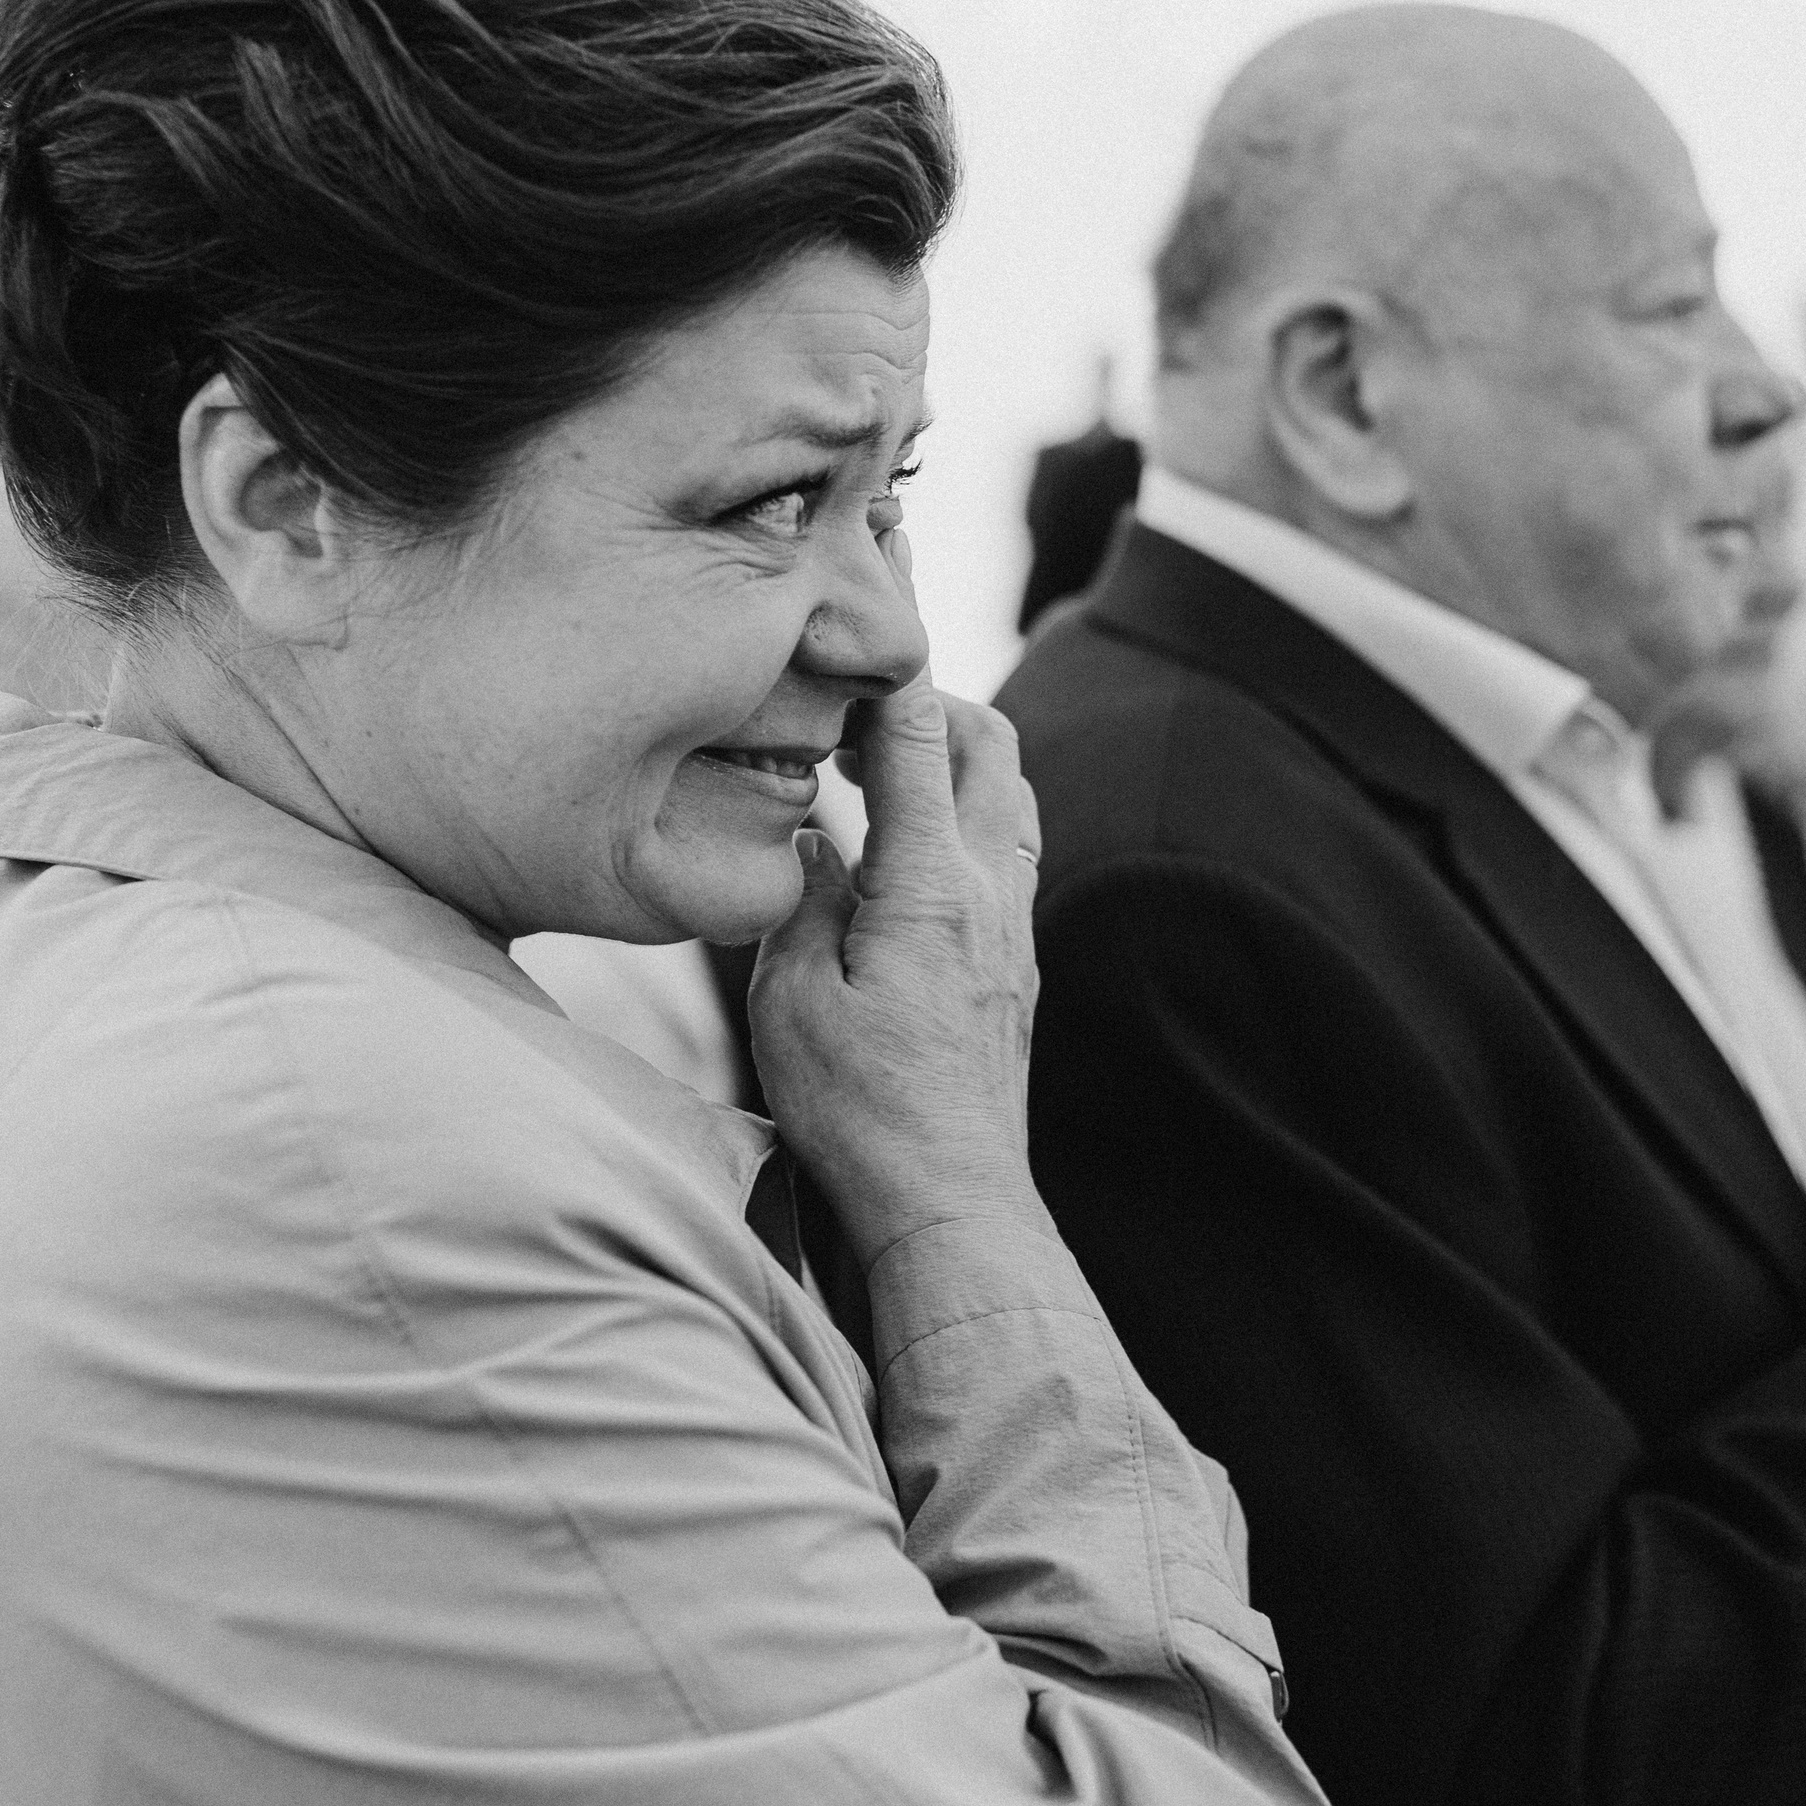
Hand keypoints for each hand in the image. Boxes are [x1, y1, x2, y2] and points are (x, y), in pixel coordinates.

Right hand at [748, 680, 1049, 1273]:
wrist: (949, 1201)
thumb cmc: (859, 1112)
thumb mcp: (790, 1000)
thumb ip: (801, 900)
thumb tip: (813, 841)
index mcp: (933, 884)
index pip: (920, 738)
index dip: (894, 663)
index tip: (872, 604)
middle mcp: (992, 892)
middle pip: (993, 748)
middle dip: (935, 702)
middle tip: (862, 701)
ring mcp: (1014, 930)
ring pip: (1010, 799)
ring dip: (958, 761)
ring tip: (884, 763)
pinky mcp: (1015, 968)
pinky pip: (1006, 856)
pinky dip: (964, 820)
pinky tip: (907, 849)